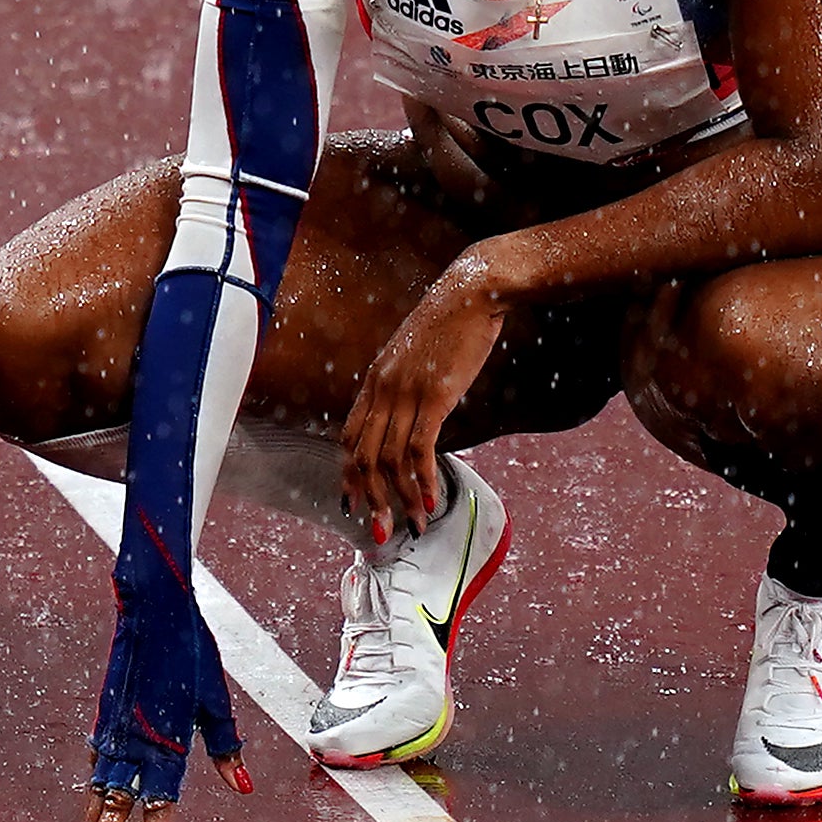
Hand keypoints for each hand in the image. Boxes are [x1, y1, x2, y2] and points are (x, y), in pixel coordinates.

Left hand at [338, 261, 511, 537]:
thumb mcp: (415, 355)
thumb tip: (410, 415)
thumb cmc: (450, 322)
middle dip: (370, 500)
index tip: (353, 504)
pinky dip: (422, 479)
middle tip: (380, 532)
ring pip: (391, 459)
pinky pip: (420, 447)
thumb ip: (405, 385)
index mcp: (374, 380)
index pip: (349, 437)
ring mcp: (406, 392)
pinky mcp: (435, 394)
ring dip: (401, 498)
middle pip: (364, 456)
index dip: (348, 475)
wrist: (472, 290)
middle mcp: (382, 388)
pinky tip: (431, 498)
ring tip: (415, 524)